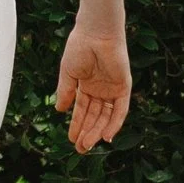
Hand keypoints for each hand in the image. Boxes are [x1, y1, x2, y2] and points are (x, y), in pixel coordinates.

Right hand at [55, 28, 130, 153]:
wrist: (95, 34)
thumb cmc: (79, 48)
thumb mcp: (68, 74)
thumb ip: (65, 92)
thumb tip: (59, 111)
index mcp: (86, 85)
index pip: (82, 110)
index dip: (77, 125)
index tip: (71, 139)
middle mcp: (100, 90)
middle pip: (94, 116)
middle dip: (87, 132)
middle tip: (80, 148)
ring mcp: (112, 89)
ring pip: (106, 116)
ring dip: (98, 131)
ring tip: (87, 145)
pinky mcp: (123, 87)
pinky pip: (120, 110)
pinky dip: (114, 123)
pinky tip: (106, 136)